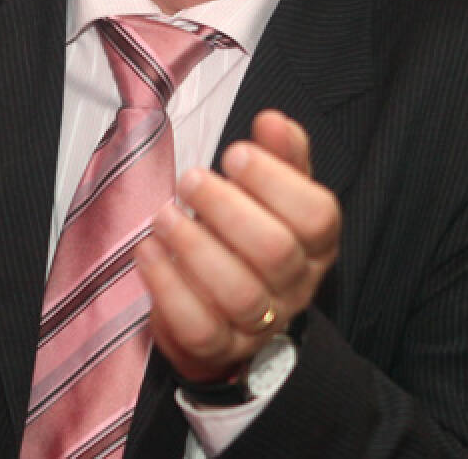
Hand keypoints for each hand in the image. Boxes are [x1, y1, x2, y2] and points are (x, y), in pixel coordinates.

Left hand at [136, 109, 339, 382]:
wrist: (230, 306)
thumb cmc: (255, 229)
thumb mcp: (275, 187)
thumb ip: (279, 153)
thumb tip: (272, 120)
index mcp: (318, 241)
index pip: (316, 215)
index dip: (275, 182)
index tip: (234, 153)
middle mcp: (297, 283)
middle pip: (275, 252)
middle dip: (227, 210)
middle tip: (191, 179)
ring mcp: (262, 322)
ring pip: (239, 293)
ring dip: (195, 248)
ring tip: (164, 215)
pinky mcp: (221, 348)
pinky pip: (199, 328)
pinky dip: (169, 288)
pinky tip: (149, 251)